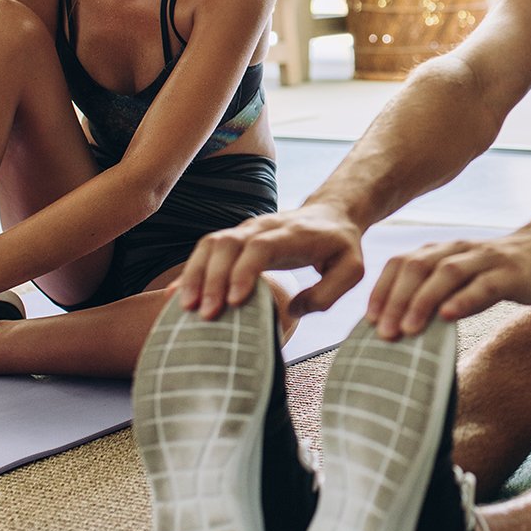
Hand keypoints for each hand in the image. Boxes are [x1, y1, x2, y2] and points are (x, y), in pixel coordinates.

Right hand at [174, 204, 365, 321]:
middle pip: (227, 244)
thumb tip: (292, 310)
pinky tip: (178, 295)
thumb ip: (328, 292)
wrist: (331, 215)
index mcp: (291, 234)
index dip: (244, 271)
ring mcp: (246, 230)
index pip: (259, 247)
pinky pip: (207, 250)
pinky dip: (191, 271)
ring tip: (185, 307)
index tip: (235, 301)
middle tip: (205, 314)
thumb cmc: (341, 247)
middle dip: (212, 278)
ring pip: (211, 244)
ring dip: (196, 274)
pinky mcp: (236, 239)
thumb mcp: (352, 270)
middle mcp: (263, 228)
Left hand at [366, 232, 530, 339]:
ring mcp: (485, 259)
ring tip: (408, 329)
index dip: (383, 289)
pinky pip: (484, 285)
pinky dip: (464, 300)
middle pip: (418, 267)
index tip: (370, 319)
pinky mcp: (511, 273)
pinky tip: (449, 317)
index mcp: (442, 251)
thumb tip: (401, 328)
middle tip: (384, 332)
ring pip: (447, 273)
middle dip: (397, 300)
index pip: (402, 263)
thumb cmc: (497, 273)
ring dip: (423, 301)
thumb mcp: (461, 278)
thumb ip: (435, 294)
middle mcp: (458, 251)